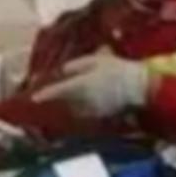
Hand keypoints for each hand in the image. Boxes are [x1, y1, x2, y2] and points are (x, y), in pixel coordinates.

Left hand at [33, 52, 149, 118]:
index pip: (57, 91)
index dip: (45, 94)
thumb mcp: (97, 61)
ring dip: (72, 100)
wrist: (140, 88)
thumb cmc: (119, 70)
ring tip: (78, 90)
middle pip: (65, 99)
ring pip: (74, 106)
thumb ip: (77, 66)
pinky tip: (92, 96)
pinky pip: (86, 110)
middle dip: (60, 94)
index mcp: (80, 85)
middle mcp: (82, 100)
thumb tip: (62, 70)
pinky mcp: (100, 115)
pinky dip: (83, 105)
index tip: (34, 98)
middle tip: (57, 88)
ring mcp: (91, 110)